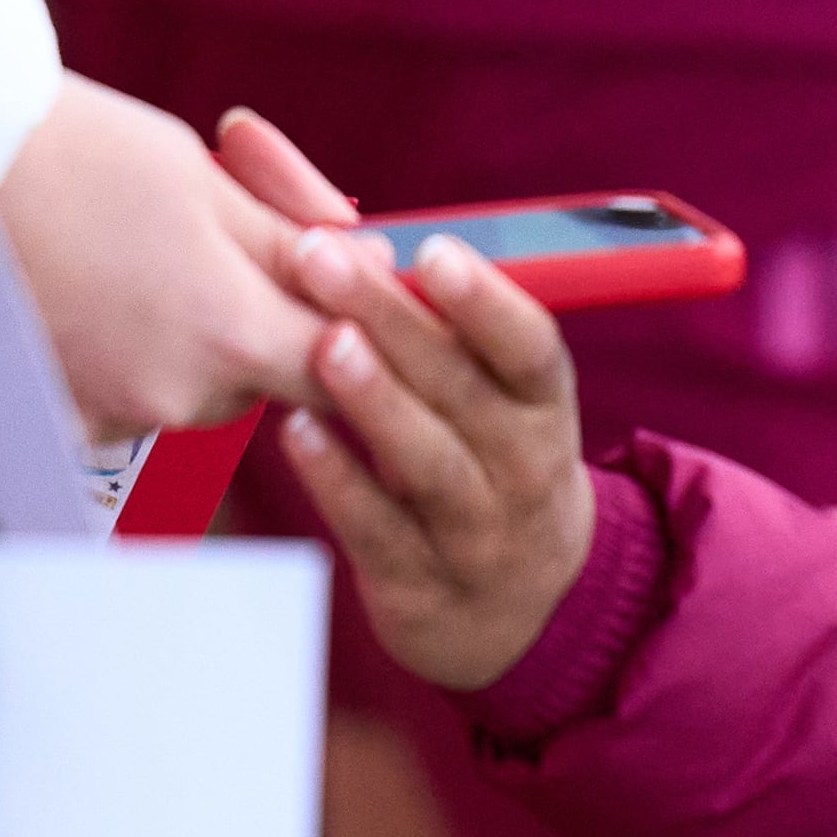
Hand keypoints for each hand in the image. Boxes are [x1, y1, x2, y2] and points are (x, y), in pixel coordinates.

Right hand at [0, 83, 366, 439]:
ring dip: (191, 338)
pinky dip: (123, 354)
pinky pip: (123, 397)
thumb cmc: (82, 149)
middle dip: (259, 323)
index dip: (346, 325)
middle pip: (260, 382)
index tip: (330, 286)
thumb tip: (365, 270)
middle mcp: (175, 395)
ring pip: (191, 389)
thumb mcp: (210, 177)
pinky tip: (89, 293)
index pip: (335, 366)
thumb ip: (295, 240)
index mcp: (229, 332)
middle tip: (217, 245)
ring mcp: (109, 415)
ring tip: (137, 257)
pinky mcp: (56, 419)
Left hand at [270, 231, 592, 697]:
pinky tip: (295, 433)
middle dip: (395, 319)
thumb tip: (335, 224)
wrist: (513, 613)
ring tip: (323, 343)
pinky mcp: (421, 587)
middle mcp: (523, 467)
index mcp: (541, 404)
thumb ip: (418, 312)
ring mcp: (476, 533)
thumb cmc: (476, 458)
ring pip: (430, 464)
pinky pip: (379, 531)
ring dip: (375, 401)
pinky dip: (340, 481)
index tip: (433, 249)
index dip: (487, 301)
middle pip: (465, 390)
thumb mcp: (481, 391)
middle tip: (321, 257)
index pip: (531, 348)